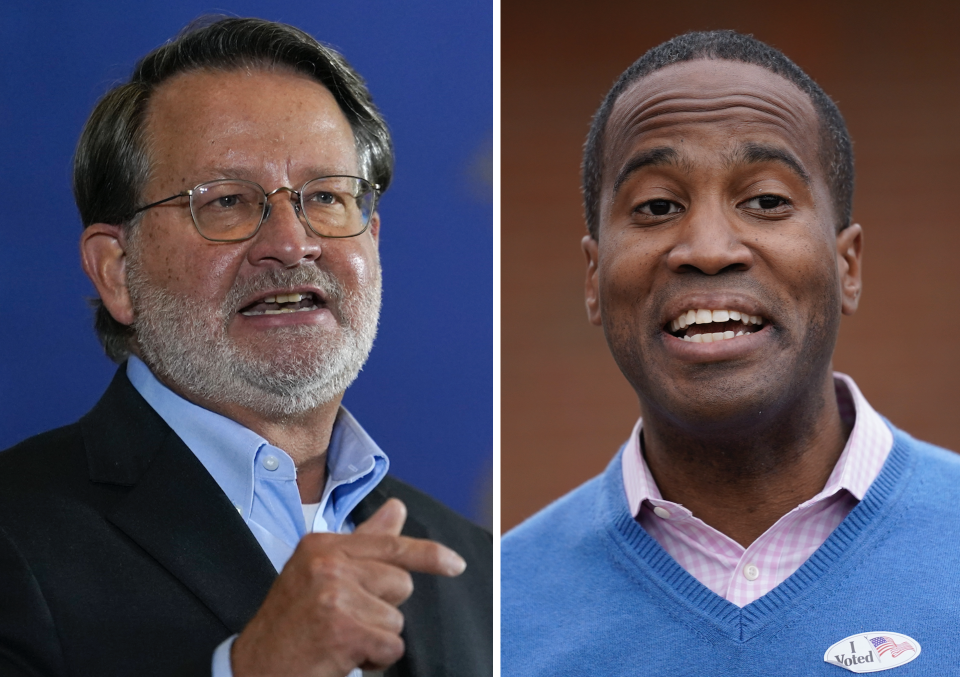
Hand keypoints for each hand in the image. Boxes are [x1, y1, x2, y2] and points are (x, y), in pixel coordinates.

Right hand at [230, 498, 465, 676]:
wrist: (253, 668)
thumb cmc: (291, 622)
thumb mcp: (319, 573)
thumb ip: (363, 543)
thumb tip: (397, 508)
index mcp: (323, 545)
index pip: (389, 544)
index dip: (429, 555)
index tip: (455, 564)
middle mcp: (327, 564)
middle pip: (401, 583)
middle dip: (383, 608)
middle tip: (345, 620)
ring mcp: (334, 596)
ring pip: (396, 618)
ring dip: (376, 637)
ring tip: (340, 640)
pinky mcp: (342, 630)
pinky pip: (390, 646)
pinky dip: (374, 659)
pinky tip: (342, 657)